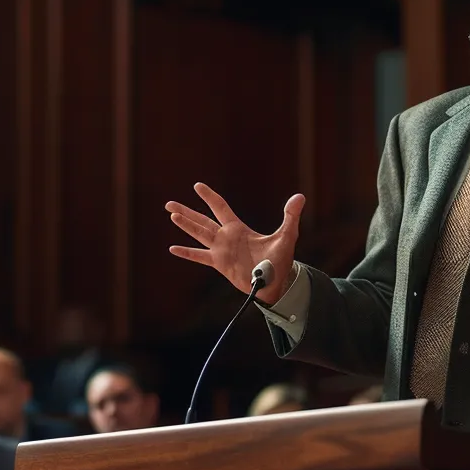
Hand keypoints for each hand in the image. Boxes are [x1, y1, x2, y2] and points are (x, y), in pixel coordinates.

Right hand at [166, 183, 304, 304]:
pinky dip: (187, 253)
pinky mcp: (220, 265)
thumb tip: (300, 196)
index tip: (197, 186)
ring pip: (198, 235)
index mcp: (238, 228)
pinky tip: (173, 249)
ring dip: (185, 226)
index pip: (219, 207)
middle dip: (187, 211)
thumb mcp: (287, 235)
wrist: (276, 283)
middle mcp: (226, 237)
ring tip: (171, 216)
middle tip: (169, 204)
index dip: (208, 196)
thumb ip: (290, 216)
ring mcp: (221, 251)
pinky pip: (199, 257)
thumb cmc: (281, 260)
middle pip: (202, 220)